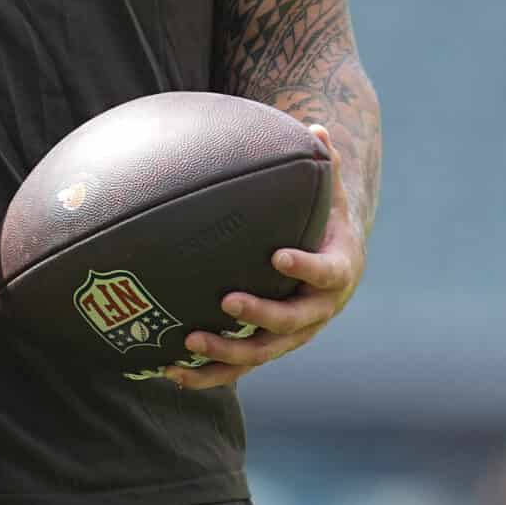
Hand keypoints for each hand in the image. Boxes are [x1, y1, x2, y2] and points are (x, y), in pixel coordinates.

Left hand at [163, 124, 364, 390]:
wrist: (336, 265)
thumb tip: (315, 129)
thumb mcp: (332, 194)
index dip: (305, 268)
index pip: (326, 273)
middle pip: (291, 323)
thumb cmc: (326, 222)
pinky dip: (206, 375)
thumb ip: (322, 166)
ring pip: (261, 353)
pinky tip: (168, 372)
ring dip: (226, 354)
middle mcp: (317, 311)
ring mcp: (291, 336)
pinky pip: (237, 369)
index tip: (278, 256)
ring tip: (189, 342)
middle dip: (259, 315)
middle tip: (226, 301)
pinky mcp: (267, 348)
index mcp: (337, 272)